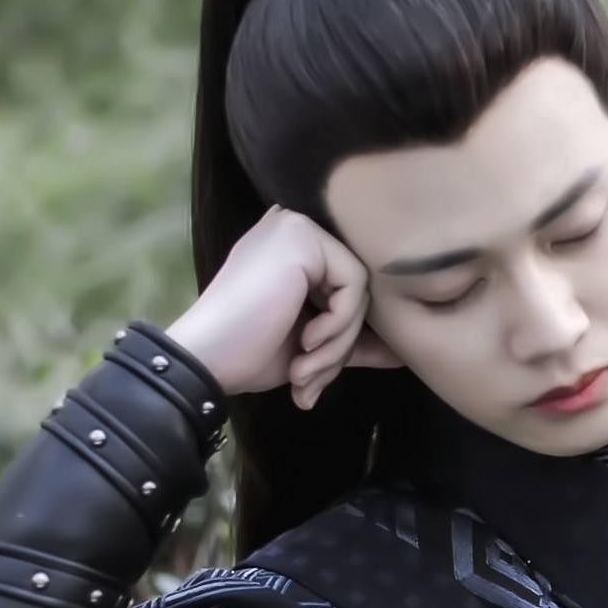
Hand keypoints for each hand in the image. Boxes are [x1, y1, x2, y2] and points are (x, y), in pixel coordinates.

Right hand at [164, 206, 401, 405]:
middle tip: (308, 380)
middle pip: (357, 289)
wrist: (205, 359)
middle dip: (341, 344)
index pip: (348, 288)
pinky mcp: (303, 236)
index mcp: (293, 249)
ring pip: (360, 289)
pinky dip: (339, 325)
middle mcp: (295, 227)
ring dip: (339, 343)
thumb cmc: (247, 353)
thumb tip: (402, 352)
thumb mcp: (311, 347)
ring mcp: (297, 227)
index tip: (321, 375)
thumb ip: (352, 340)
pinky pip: (355, 285)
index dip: (345, 336)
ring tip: (303, 370)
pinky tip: (305, 342)